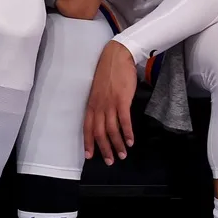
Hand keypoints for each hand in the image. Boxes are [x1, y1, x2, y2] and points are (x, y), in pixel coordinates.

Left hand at [83, 41, 137, 164]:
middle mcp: (98, 106)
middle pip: (99, 133)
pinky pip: (124, 121)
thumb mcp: (99, 90)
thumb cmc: (108, 72)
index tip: (90, 156)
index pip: (87, 128)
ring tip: (123, 155)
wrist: (117, 56)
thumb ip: (100, 104)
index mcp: (91, 104)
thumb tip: (105, 118)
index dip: (88, 143)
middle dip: (104, 149)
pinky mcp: (122, 100)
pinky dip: (127, 133)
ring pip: (111, 130)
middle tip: (110, 161)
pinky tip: (130, 141)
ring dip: (117, 145)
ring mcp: (110, 104)